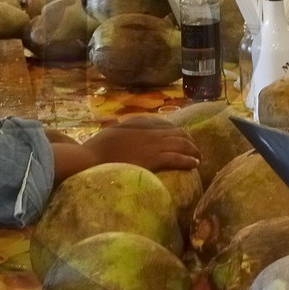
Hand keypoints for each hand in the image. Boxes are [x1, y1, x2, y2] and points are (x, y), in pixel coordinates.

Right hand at [85, 116, 199, 171]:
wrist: (90, 159)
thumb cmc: (95, 149)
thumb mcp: (110, 134)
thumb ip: (121, 131)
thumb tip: (121, 131)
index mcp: (139, 125)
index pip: (165, 125)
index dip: (177, 133)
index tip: (182, 139)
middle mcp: (149, 133)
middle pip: (178, 133)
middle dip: (189, 141)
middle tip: (195, 150)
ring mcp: (152, 146)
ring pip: (181, 144)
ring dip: (193, 150)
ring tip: (199, 158)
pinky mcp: (152, 159)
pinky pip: (176, 158)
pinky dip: (188, 160)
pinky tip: (194, 164)